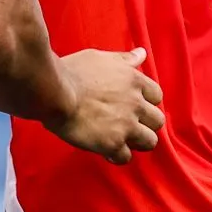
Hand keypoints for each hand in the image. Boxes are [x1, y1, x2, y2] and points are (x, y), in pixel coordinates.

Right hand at [45, 47, 164, 163]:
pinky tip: (106, 151)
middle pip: (157, 121)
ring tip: (122, 140)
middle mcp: (135, 104)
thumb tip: (141, 54)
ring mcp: (126, 125)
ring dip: (137, 142)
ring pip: (149, 142)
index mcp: (134, 81)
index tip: (134, 106)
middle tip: (130, 125)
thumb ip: (124, 59)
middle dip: (145, 124)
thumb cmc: (72, 72)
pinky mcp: (112, 143)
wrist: (54, 92)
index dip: (146, 102)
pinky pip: (125, 158)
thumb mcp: (100, 58)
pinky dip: (116, 156)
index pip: (156, 96)